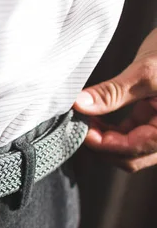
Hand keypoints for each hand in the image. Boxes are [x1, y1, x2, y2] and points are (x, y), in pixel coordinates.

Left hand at [74, 28, 156, 171]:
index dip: (103, 144)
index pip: (133, 150)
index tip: (80, 129)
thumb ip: (113, 92)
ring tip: (85, 119)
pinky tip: (95, 116)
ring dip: (104, 139)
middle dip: (102, 145)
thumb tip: (80, 105)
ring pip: (128, 148)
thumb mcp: (147, 70)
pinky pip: (129, 135)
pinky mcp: (154, 120)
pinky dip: (110, 130)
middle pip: (130, 157)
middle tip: (78, 125)